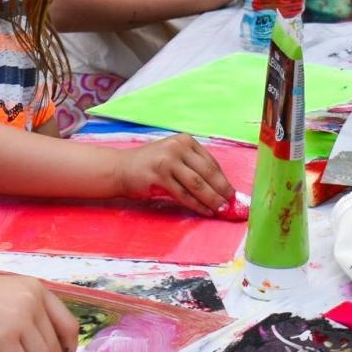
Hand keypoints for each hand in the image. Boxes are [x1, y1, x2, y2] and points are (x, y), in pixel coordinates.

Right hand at [115, 133, 233, 214]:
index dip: (223, 179)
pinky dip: (197, 205)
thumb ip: (192, 166)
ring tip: (221, 210)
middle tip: (231, 204)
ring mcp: (167, 161)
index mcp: (185, 141)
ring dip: (212, 199)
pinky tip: (205, 211)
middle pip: (207, 172)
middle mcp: (177, 147)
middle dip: (222, 190)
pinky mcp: (159, 176)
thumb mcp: (173, 157)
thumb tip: (219, 187)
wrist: (120, 168)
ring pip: (197, 184)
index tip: (232, 193)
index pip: (210, 162)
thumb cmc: (149, 165)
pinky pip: (183, 194)